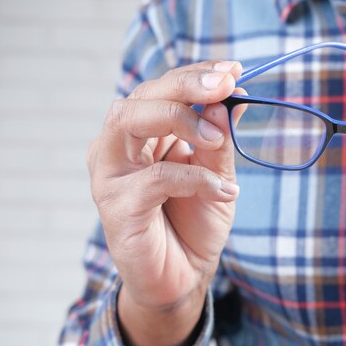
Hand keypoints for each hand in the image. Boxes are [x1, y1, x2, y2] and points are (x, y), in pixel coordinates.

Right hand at [88, 61, 242, 345]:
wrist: (183, 276)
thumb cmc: (195, 222)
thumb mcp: (217, 175)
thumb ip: (218, 141)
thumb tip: (229, 98)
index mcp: (142, 134)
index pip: (163, 89)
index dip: (197, 75)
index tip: (234, 69)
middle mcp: (118, 147)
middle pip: (142, 96)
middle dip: (185, 85)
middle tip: (225, 86)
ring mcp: (111, 175)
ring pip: (131, 121)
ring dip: (180, 119)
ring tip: (217, 137)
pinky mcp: (115, 206)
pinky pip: (155, 178)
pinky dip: (195, 178)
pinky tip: (223, 190)